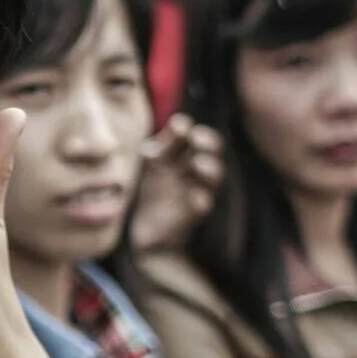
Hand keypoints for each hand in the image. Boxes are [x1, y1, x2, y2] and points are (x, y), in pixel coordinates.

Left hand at [130, 114, 223, 252]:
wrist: (142, 231)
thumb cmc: (148, 191)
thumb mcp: (150, 164)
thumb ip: (160, 147)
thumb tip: (176, 127)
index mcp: (182, 155)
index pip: (197, 136)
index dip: (189, 128)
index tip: (179, 126)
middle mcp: (193, 171)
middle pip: (212, 151)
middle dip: (207, 142)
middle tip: (195, 139)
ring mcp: (196, 191)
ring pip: (214, 176)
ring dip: (209, 167)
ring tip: (198, 164)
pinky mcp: (193, 215)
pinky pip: (204, 205)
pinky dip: (201, 200)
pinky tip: (197, 198)